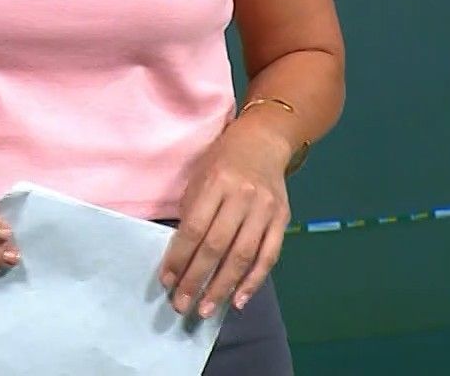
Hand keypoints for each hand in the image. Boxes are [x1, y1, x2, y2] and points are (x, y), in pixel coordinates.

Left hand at [158, 122, 292, 318]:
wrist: (263, 141)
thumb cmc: (222, 160)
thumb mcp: (199, 177)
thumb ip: (192, 212)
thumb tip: (181, 257)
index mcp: (217, 182)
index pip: (194, 228)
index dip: (179, 258)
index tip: (166, 281)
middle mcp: (243, 196)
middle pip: (217, 246)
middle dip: (197, 280)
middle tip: (182, 304)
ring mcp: (266, 209)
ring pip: (243, 256)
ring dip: (223, 287)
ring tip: (206, 309)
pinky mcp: (282, 219)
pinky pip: (269, 256)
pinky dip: (254, 281)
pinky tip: (238, 300)